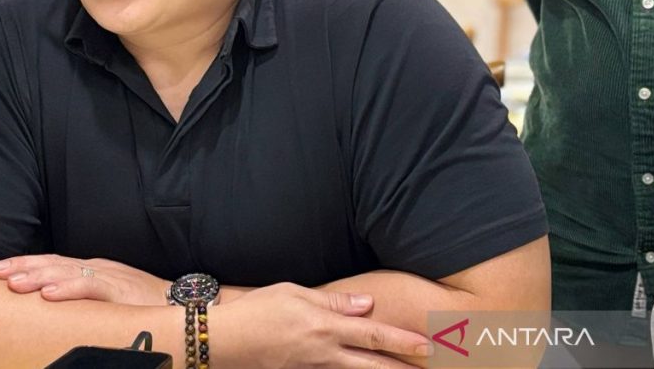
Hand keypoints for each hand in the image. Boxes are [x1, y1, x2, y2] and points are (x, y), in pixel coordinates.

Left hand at [0, 254, 169, 305]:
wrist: (183, 305)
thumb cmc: (144, 306)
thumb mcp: (108, 299)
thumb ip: (85, 298)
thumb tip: (52, 306)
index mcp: (92, 270)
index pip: (52, 262)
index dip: (25, 264)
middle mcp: (97, 268)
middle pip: (53, 263)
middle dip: (22, 266)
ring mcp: (109, 277)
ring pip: (66, 272)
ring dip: (37, 276)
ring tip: (12, 282)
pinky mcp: (121, 290)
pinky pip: (90, 288)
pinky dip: (68, 289)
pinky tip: (48, 293)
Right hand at [209, 283, 430, 368]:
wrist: (226, 341)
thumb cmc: (257, 310)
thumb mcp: (293, 293)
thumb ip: (333, 301)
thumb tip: (366, 304)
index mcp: (325, 327)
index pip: (373, 335)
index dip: (402, 340)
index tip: (427, 344)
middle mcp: (325, 352)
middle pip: (373, 365)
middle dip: (402, 367)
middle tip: (428, 366)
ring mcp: (314, 367)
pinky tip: (361, 368)